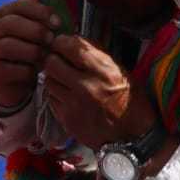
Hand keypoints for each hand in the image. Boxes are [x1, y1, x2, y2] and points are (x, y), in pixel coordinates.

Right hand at [0, 0, 59, 110]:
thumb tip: (59, 18)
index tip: (57, 23)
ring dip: (32, 51)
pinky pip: (9, 68)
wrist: (15, 81)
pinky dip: (26, 70)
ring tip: (44, 56)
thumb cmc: (28, 52)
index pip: (20, 5)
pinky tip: (35, 71)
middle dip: (36, 31)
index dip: (40, 12)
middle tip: (51, 39)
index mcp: (0, 14)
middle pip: (11, 23)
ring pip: (9, 46)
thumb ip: (44, 22)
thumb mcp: (35, 33)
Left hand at [43, 34, 157, 148]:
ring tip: (63, 80)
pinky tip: (67, 97)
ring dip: (54, 78)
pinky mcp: (66, 119)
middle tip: (58, 61)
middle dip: (53, 60)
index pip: (72, 47)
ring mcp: (73, 104)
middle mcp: (86, 86)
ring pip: (48, 81)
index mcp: (103, 71)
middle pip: (52, 63)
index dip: (62, 42)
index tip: (61, 43)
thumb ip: (97, 57)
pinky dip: (56, 95)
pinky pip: (51, 99)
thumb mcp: (121, 73)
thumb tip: (75, 42)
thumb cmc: (130, 102)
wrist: (131, 137)